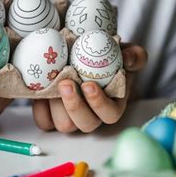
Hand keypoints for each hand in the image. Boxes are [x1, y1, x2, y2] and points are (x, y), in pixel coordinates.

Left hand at [32, 44, 147, 132]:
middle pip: (86, 124)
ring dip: (57, 106)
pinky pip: (44, 121)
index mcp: (112, 104)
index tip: (89, 84)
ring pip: (64, 125)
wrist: (81, 52)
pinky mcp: (51, 116)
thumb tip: (128, 59)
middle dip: (75, 106)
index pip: (110, 115)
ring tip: (53, 82)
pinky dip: (41, 108)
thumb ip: (134, 55)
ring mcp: (71, 118)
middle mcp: (92, 115)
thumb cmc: (107, 56)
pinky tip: (41, 90)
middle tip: (66, 83)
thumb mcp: (126, 52)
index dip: (99, 104)